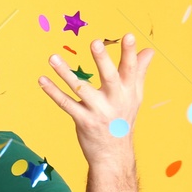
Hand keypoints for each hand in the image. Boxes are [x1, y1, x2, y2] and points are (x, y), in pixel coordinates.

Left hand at [38, 33, 155, 162]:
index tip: (128, 36)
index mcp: (129, 92)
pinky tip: (41, 80)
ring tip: (52, 57)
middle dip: (103, 60)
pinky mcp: (83, 121)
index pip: (130, 69)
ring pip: (81, 88)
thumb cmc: (123, 120)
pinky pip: (66, 104)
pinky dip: (52, 92)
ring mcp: (98, 111)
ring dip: (65, 72)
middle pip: (110, 77)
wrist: (114, 155)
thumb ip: (139, 72)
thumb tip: (149, 51)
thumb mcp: (134, 97)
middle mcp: (115, 100)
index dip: (130, 53)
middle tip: (95, 42)